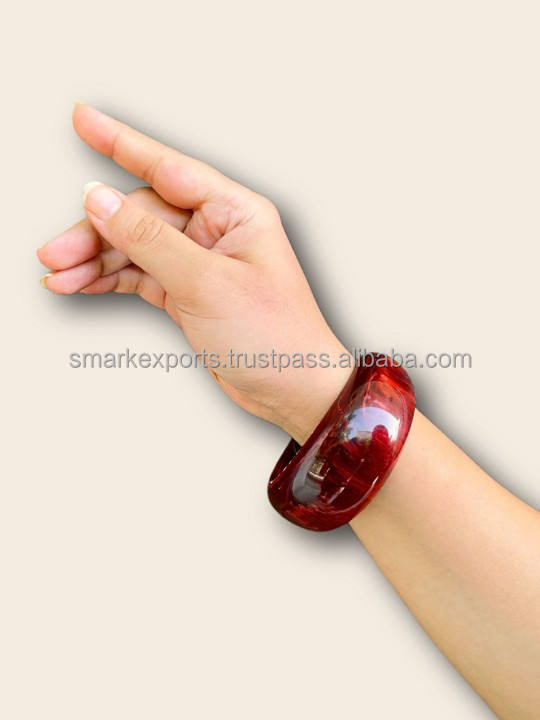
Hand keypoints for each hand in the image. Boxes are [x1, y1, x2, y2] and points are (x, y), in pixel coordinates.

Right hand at [38, 104, 350, 441]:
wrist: (291, 390)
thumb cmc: (274, 336)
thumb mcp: (206, 284)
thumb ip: (149, 240)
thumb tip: (100, 200)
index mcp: (236, 213)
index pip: (169, 168)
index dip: (122, 143)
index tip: (82, 119)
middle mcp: (217, 231)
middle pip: (142, 215)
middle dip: (96, 231)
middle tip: (54, 253)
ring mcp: (200, 262)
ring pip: (135, 247)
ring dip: (95, 260)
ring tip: (58, 275)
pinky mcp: (187, 292)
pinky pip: (139, 275)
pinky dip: (109, 280)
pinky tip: (80, 285)